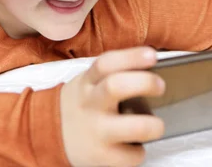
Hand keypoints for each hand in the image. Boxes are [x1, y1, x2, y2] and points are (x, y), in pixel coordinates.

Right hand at [60, 47, 164, 166]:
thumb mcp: (89, 83)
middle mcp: (90, 103)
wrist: (51, 134)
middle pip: (116, 86)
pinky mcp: (101, 156)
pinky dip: (139, 152)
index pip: (107, 63)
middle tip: (160, 86)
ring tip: (157, 126)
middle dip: (145, 83)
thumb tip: (153, 71)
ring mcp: (95, 131)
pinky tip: (135, 146)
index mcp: (88, 82)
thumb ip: (113, 75)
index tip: (152, 56)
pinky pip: (130, 156)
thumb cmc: (84, 104)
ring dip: (152, 125)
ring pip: (132, 127)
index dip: (131, 57)